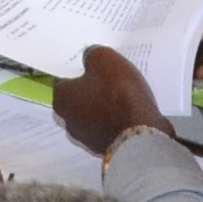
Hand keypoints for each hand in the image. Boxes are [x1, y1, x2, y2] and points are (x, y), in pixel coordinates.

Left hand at [54, 46, 177, 158]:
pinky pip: (108, 127)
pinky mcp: (105, 147)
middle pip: (78, 98)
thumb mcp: (105, 59)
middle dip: (91, 89)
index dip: (79, 70)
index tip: (93, 65)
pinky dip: (116, 119)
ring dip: (105, 106)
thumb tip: (89, 57)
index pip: (64, 80)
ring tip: (124, 93)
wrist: (141, 135)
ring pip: (93, 114)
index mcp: (61, 99)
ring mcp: (86, 138)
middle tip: (109, 77)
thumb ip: (92, 54)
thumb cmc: (118, 94)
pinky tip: (130, 110)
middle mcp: (68, 121)